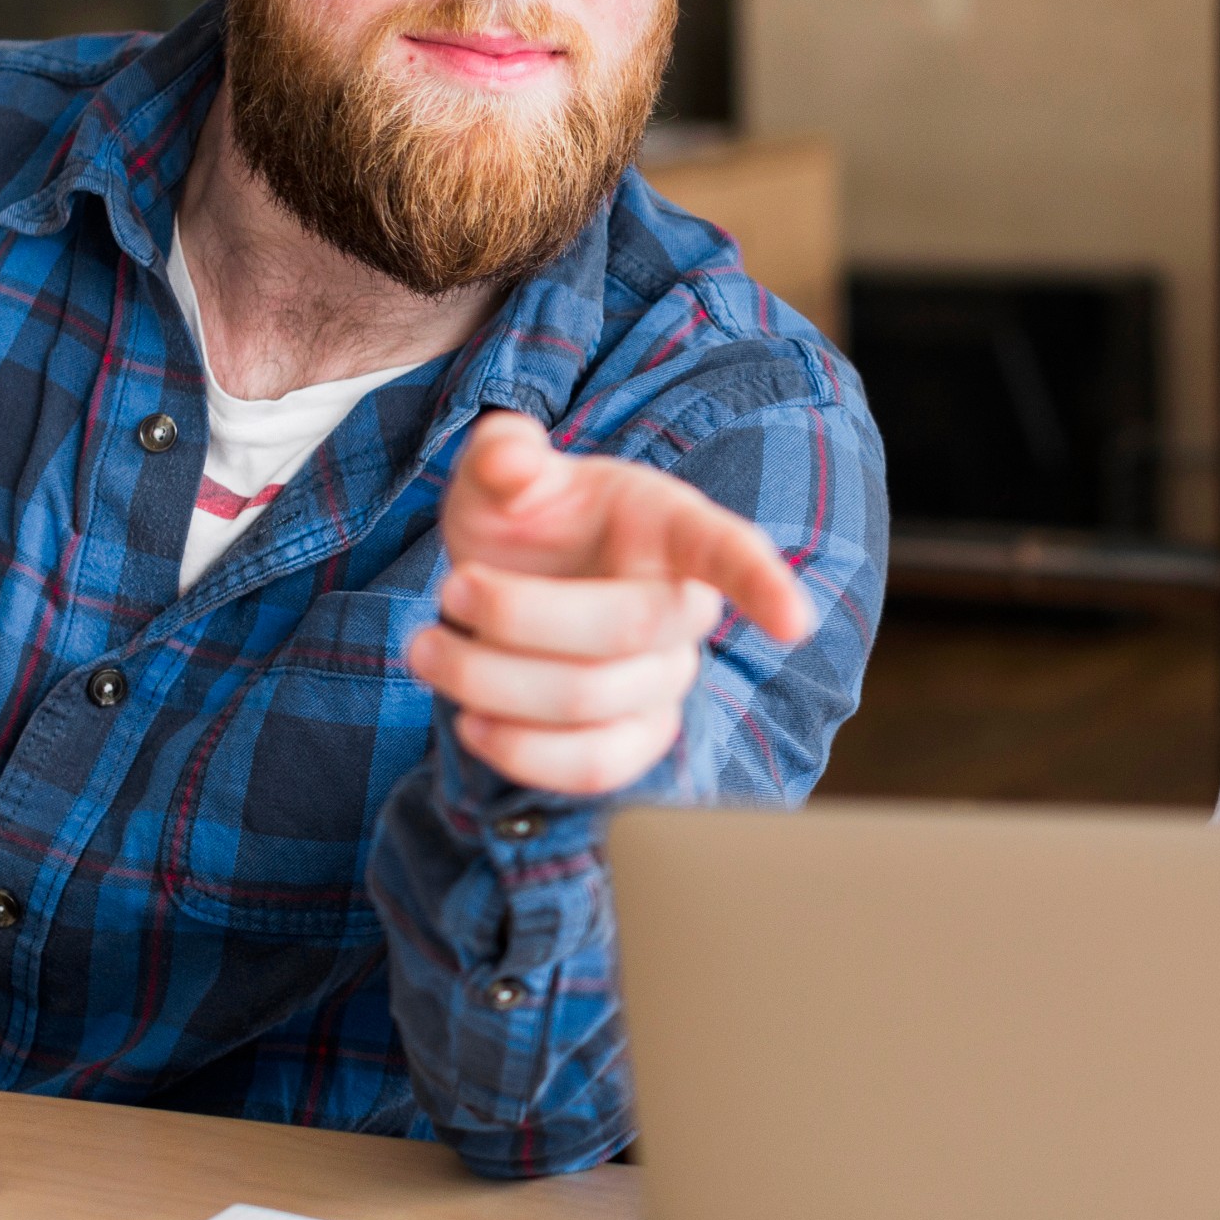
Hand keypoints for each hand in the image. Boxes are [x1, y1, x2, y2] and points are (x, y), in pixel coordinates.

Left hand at [403, 414, 811, 796]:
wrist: (504, 587)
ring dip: (489, 680)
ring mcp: (663, 680)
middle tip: (450, 587)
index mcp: (669, 525)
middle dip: (516, 615)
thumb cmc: (523, 524)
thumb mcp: (502, 471)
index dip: (761, 583)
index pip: (727, 550)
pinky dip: (521, 752)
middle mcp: (682, 606)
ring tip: (427, 646)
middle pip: (627, 631)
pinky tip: (470, 721)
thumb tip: (512, 459)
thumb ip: (505, 452)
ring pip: (591, 704)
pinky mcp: (632, 740)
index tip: (793, 620)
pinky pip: (593, 768)